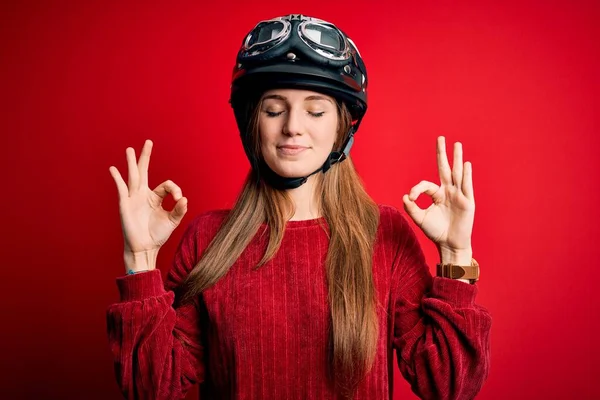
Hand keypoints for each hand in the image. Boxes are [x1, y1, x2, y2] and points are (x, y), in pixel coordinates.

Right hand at [109, 140, 187, 260]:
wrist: (144, 248)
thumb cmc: (157, 235)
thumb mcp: (172, 221)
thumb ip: (179, 210)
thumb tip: (184, 199)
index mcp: (155, 198)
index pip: (166, 185)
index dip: (174, 189)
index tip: (179, 199)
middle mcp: (143, 195)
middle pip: (145, 172)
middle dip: (146, 157)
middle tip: (148, 142)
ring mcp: (133, 199)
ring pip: (133, 176)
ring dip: (132, 162)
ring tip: (130, 150)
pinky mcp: (125, 204)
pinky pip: (121, 189)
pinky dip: (117, 178)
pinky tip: (113, 169)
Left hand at [402, 136, 474, 254]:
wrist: (449, 245)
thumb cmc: (436, 232)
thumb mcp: (420, 219)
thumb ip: (411, 208)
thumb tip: (404, 196)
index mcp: (437, 194)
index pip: (426, 184)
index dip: (416, 189)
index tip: (410, 199)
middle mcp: (448, 191)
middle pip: (445, 169)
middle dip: (442, 154)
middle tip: (440, 138)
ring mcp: (459, 195)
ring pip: (457, 173)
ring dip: (457, 159)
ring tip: (457, 144)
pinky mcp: (467, 202)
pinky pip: (466, 186)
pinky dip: (466, 175)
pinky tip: (466, 164)